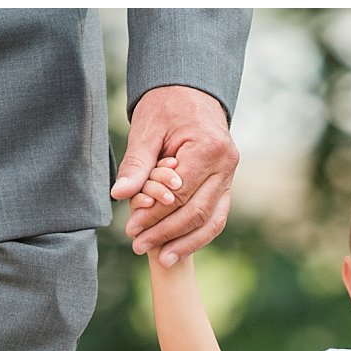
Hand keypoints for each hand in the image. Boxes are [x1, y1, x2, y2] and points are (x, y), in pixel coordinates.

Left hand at [112, 85, 238, 264]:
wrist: (191, 92)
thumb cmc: (165, 107)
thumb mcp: (146, 130)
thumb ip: (136, 164)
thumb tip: (119, 195)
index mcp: (209, 148)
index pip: (180, 194)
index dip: (155, 215)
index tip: (131, 229)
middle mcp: (226, 164)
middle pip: (197, 211)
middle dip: (167, 233)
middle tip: (139, 246)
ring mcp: (230, 176)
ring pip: (212, 220)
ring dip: (186, 242)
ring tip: (162, 259)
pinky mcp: (226, 184)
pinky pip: (216, 216)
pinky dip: (198, 235)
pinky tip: (178, 248)